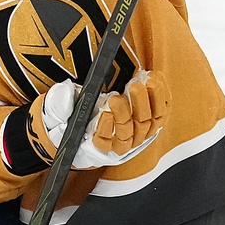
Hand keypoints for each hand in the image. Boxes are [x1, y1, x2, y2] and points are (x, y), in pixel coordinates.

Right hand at [30, 72, 169, 168]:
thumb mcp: (62, 106)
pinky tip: (155, 79)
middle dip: (129, 110)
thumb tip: (67, 93)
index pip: (103, 142)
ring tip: (143, 81)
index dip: (106, 128)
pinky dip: (161, 96)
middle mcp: (120, 143)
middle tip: (129, 88)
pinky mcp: (154, 121)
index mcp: (96, 144)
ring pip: (148, 124)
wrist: (95, 112)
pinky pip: (162, 113)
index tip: (105, 111)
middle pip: (128, 132)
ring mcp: (140, 134)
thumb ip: (62, 102)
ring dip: (148, 101)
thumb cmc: (79, 111)